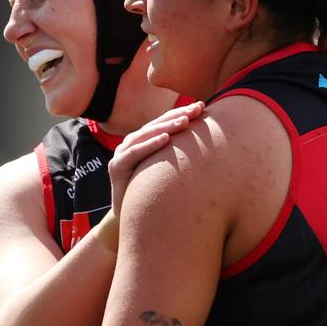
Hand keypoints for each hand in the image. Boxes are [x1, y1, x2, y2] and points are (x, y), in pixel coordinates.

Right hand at [109, 101, 204, 219]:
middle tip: (197, 108)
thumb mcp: (168, 171)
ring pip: (146, 134)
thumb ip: (179, 156)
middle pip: (157, 125)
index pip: (165, 123)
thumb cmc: (154, 194)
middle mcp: (132, 143)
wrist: (131, 218)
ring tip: (185, 121)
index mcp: (144, 141)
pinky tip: (165, 139)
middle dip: (178, 115)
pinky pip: (135, 153)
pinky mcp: (116, 166)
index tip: (202, 107)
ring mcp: (122, 153)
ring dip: (166, 126)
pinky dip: (150, 145)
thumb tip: (209, 147)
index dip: (182, 113)